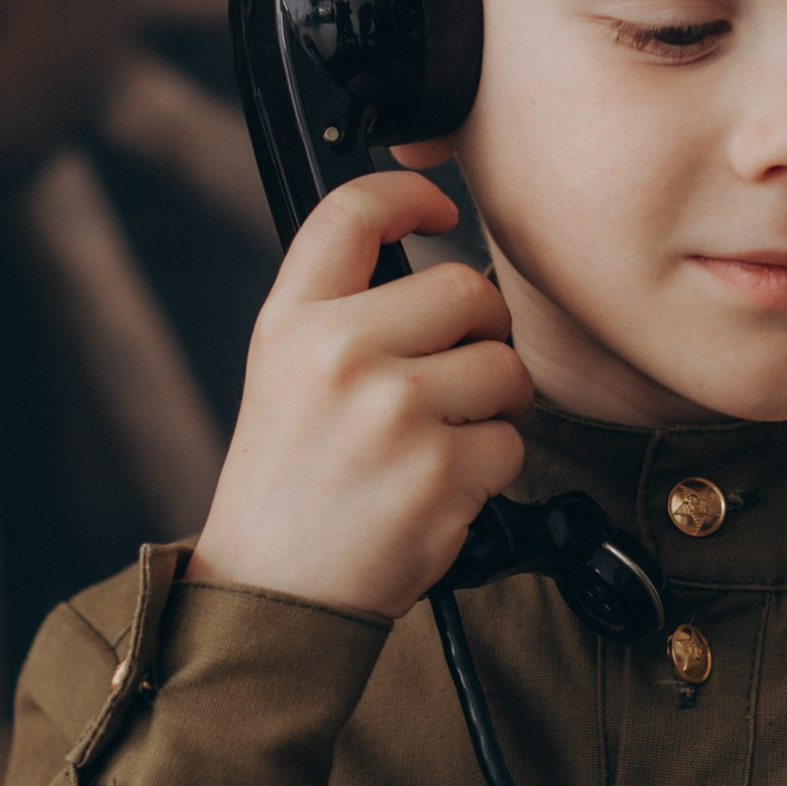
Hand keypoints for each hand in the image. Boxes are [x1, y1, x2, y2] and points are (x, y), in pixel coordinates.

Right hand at [187, 170, 531, 618]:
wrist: (275, 591)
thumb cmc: (288, 486)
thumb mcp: (283, 377)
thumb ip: (342, 314)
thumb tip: (433, 265)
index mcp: (291, 323)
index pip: (353, 213)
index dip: (408, 193)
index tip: (438, 209)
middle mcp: (339, 354)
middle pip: (466, 289)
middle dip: (481, 331)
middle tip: (455, 373)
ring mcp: (394, 410)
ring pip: (504, 366)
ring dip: (494, 404)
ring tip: (442, 438)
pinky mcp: (440, 468)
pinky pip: (511, 441)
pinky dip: (490, 467)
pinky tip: (439, 487)